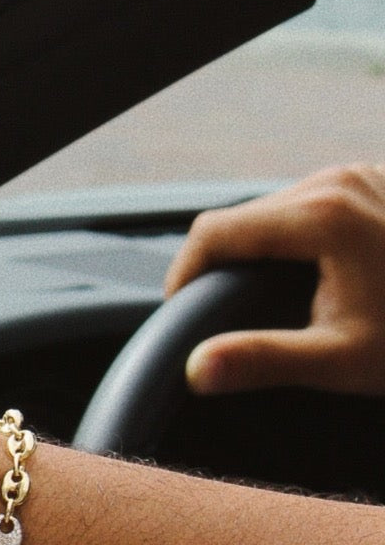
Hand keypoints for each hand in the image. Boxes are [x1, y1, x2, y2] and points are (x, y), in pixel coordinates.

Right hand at [164, 164, 384, 395]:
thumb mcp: (340, 360)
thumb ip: (262, 360)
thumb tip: (196, 369)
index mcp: (321, 214)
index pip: (213, 233)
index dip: (183, 276)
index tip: (178, 318)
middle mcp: (337, 181)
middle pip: (239, 218)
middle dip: (218, 268)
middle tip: (215, 323)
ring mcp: (359, 175)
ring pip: (269, 210)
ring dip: (251, 254)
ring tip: (255, 305)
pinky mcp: (371, 182)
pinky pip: (303, 205)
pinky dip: (286, 241)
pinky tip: (300, 282)